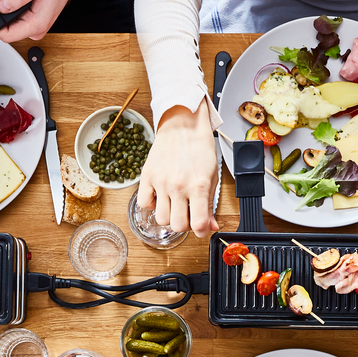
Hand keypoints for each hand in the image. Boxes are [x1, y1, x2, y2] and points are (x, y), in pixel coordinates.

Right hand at [137, 100, 218, 235]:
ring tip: (174, 204)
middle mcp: (179, 186)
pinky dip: (152, 205)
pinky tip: (160, 196)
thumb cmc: (199, 148)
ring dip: (169, 216)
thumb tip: (212, 226)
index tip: (201, 227)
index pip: (199, 225)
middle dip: (185, 224)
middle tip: (188, 213)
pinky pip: (144, 204)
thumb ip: (210, 204)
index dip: (202, 231)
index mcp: (199, 186)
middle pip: (178, 226)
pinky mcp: (147, 177)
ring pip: (161, 219)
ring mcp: (161, 182)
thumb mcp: (212, 176)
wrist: (183, 125)